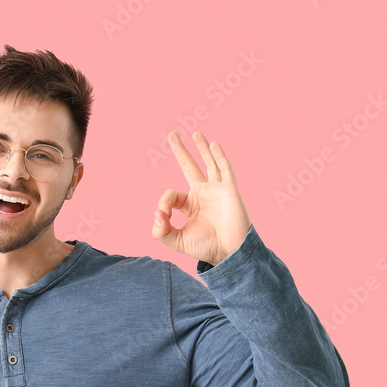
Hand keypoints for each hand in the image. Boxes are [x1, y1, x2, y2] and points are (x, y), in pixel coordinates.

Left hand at [151, 130, 250, 265]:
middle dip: (181, 151)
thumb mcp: (176, 240)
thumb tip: (156, 213)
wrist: (228, 252)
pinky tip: (213, 144)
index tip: (164, 216)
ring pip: (209, 164)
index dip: (164, 203)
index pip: (171, 195)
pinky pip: (224, 169)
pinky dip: (219, 156)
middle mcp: (203, 194)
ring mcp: (217, 190)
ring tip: (195, 134)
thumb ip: (160, 230)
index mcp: (190, 205)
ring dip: (202, 148)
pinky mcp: (229, 190)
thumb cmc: (205, 247)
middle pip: (190, 167)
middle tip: (172, 134)